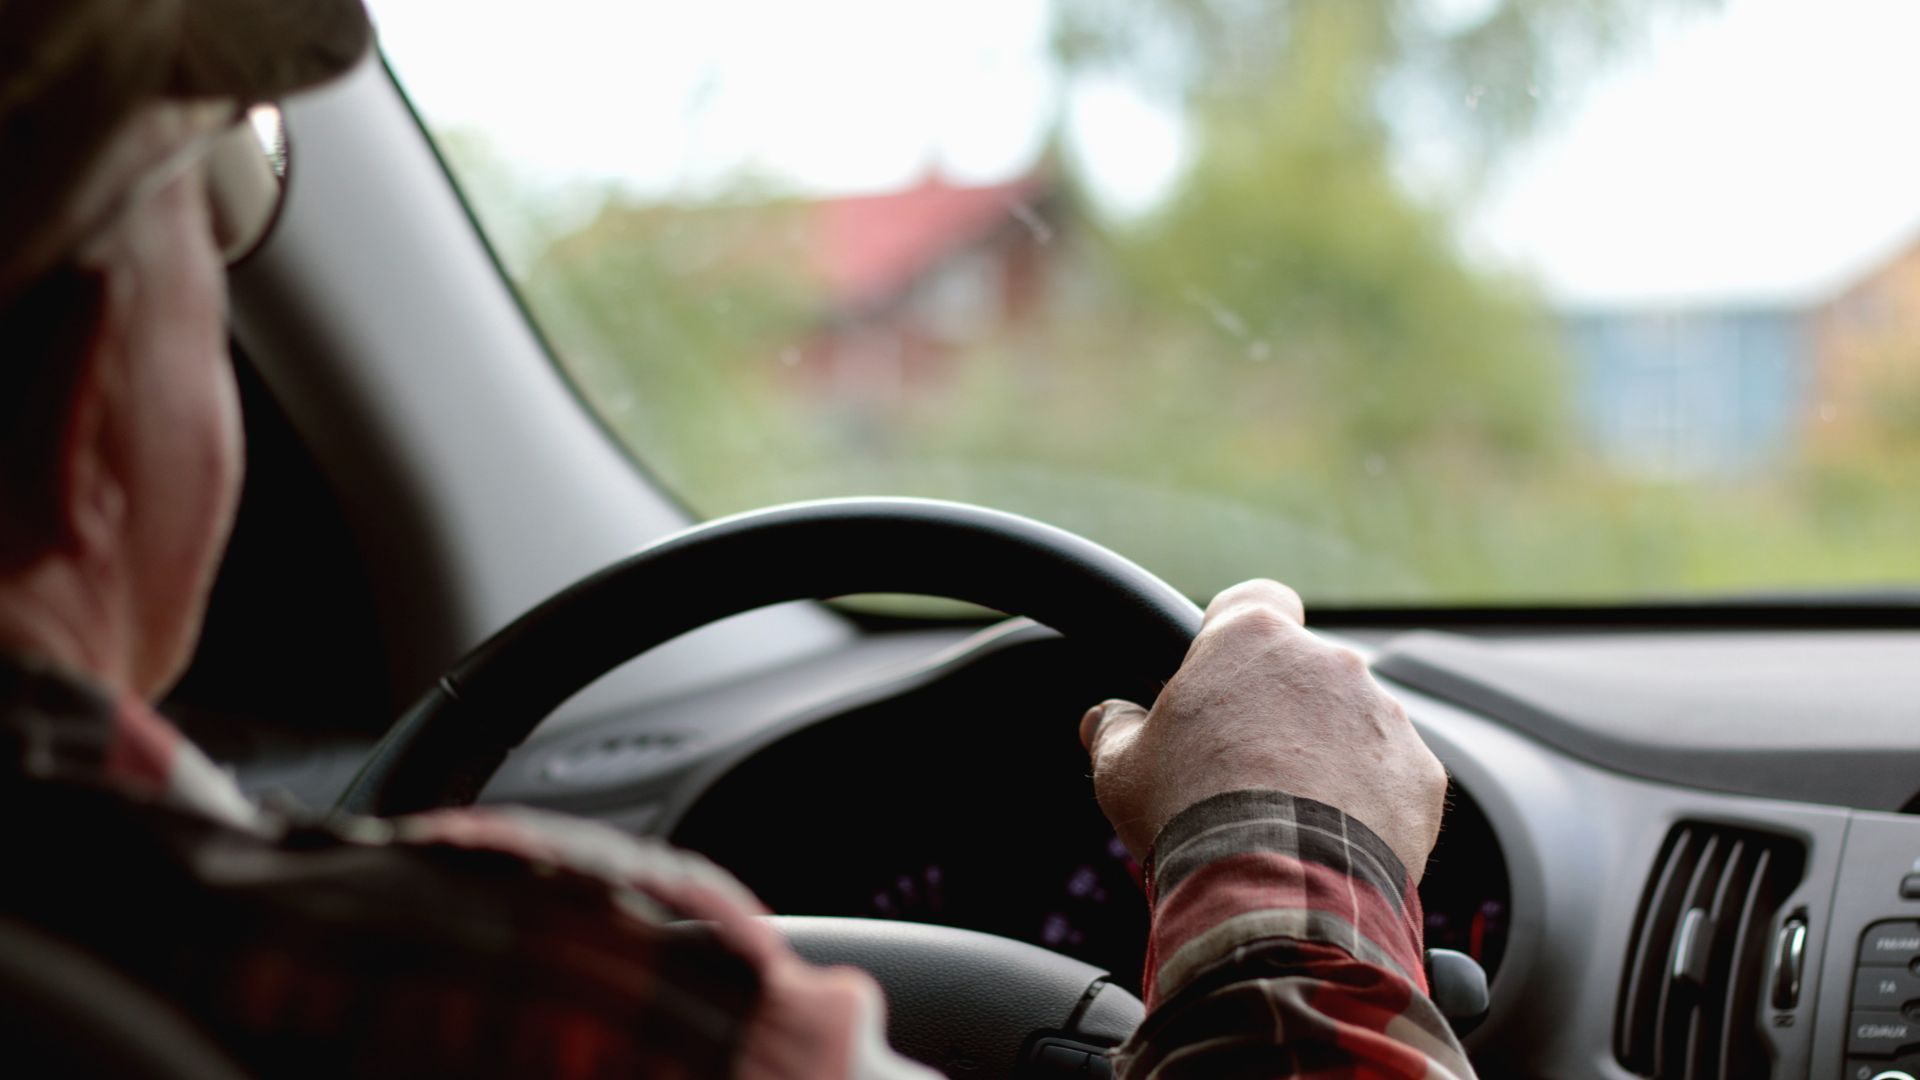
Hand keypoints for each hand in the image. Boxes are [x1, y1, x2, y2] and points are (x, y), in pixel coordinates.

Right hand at [1080, 579, 1447, 881]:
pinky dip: (1370, 802)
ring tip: (1292, 816)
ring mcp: (1383, 716)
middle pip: (1306, 670)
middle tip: (1247, 766)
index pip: (1256, 599)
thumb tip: (1104, 720)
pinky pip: (1393, 777)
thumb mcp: (1122, 770)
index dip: (1239, 633)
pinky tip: (1333, 840)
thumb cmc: (1192, 817)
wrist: (1275, 894)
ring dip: (1329, 755)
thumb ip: (1115, 730)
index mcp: (1251, 640)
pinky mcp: (1421, 773)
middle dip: (1284, 709)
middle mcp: (1327, 662)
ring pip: (1354, 723)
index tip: (1226, 671)